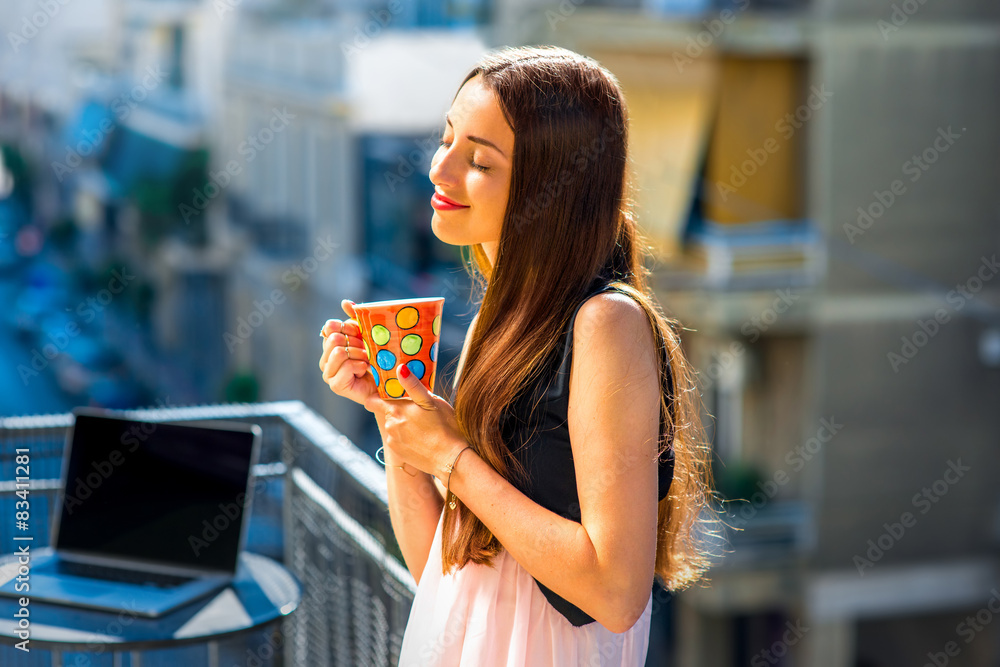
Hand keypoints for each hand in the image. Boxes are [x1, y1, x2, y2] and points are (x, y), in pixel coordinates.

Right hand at [319, 299, 377, 407]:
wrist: (389, 383)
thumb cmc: (379, 357)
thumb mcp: (368, 333)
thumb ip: (356, 317)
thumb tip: (345, 302)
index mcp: (329, 344)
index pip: (330, 327)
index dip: (347, 327)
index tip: (361, 333)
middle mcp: (325, 358)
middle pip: (334, 339)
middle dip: (355, 342)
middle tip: (367, 350)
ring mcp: (328, 373)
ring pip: (339, 352)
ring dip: (359, 355)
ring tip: (368, 361)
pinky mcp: (335, 385)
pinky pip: (347, 365)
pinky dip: (360, 365)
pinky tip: (366, 370)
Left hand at [365, 362, 467, 476]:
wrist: (451, 459)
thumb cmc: (445, 427)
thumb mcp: (431, 401)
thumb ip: (413, 385)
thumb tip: (400, 368)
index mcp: (395, 410)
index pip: (373, 401)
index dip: (378, 396)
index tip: (389, 394)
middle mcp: (389, 426)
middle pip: (387, 413)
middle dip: (399, 410)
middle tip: (419, 411)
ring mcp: (393, 441)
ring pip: (394, 426)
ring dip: (404, 424)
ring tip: (424, 426)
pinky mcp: (399, 454)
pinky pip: (398, 440)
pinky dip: (407, 437)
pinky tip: (423, 438)